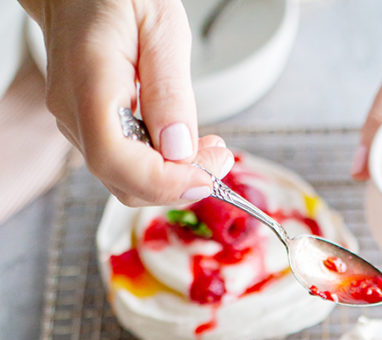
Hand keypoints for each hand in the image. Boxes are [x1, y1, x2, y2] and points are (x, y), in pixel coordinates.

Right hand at [20, 0, 232, 205]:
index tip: (206, 176)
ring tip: (210, 149)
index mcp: (90, 82)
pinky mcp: (88, 130)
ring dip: (174, 178)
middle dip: (179, 184)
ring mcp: (76, 125)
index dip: (164, 181)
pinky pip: (125, 165)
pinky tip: (185, 144)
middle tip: (220, 160)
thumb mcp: (161, 26)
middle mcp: (74, 112)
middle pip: (123, 182)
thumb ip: (170, 90)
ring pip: (126, 181)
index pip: (116, 159)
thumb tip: (180, 149)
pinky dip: (161, 167)